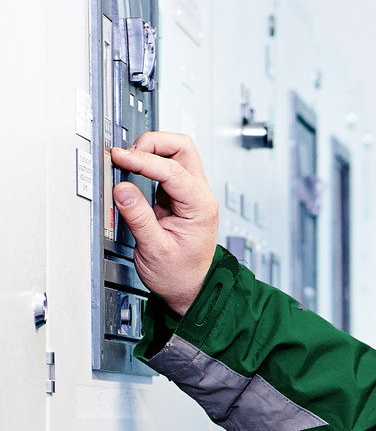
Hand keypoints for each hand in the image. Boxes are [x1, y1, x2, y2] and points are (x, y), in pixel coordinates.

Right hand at [111, 132, 219, 314]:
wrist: (189, 287)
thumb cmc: (180, 274)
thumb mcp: (155, 250)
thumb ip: (139, 218)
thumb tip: (122, 190)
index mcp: (201, 207)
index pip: (173, 170)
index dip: (144, 160)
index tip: (120, 158)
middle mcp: (200, 196)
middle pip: (183, 148)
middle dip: (154, 143)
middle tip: (128, 153)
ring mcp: (191, 193)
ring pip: (176, 153)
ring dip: (151, 150)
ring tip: (127, 160)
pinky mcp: (178, 195)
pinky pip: (165, 167)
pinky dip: (148, 161)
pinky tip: (133, 168)